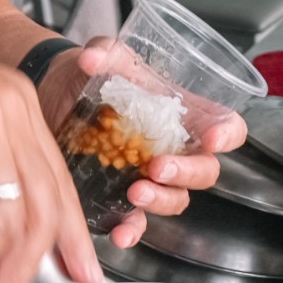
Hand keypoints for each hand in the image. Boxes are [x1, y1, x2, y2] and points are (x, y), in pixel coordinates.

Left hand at [51, 38, 248, 248]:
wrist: (54, 96)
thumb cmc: (93, 76)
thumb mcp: (104, 57)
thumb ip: (105, 51)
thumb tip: (94, 57)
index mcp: (185, 114)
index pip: (227, 127)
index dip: (228, 135)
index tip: (212, 139)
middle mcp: (175, 149)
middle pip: (205, 172)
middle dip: (187, 173)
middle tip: (158, 166)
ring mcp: (150, 176)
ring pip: (175, 199)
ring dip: (160, 200)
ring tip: (135, 191)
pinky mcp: (122, 196)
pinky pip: (137, 221)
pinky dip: (132, 230)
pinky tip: (120, 231)